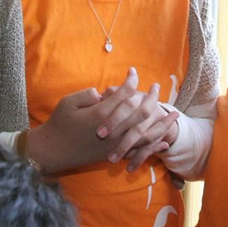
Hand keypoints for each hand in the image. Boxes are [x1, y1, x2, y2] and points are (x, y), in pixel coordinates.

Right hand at [28, 69, 167, 172]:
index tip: (133, 71)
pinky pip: (138, 151)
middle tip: (157, 87)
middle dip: (151, 98)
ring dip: (161, 124)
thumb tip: (104, 93)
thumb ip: (87, 95)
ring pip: (144, 134)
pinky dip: (153, 146)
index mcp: (100, 115)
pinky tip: (165, 142)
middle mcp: (111, 131)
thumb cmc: (59, 124)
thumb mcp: (67, 103)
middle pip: (139, 113)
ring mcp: (114, 145)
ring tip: (175, 115)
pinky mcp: (114, 155)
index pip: (123, 96)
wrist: (53, 151)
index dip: (131, 82)